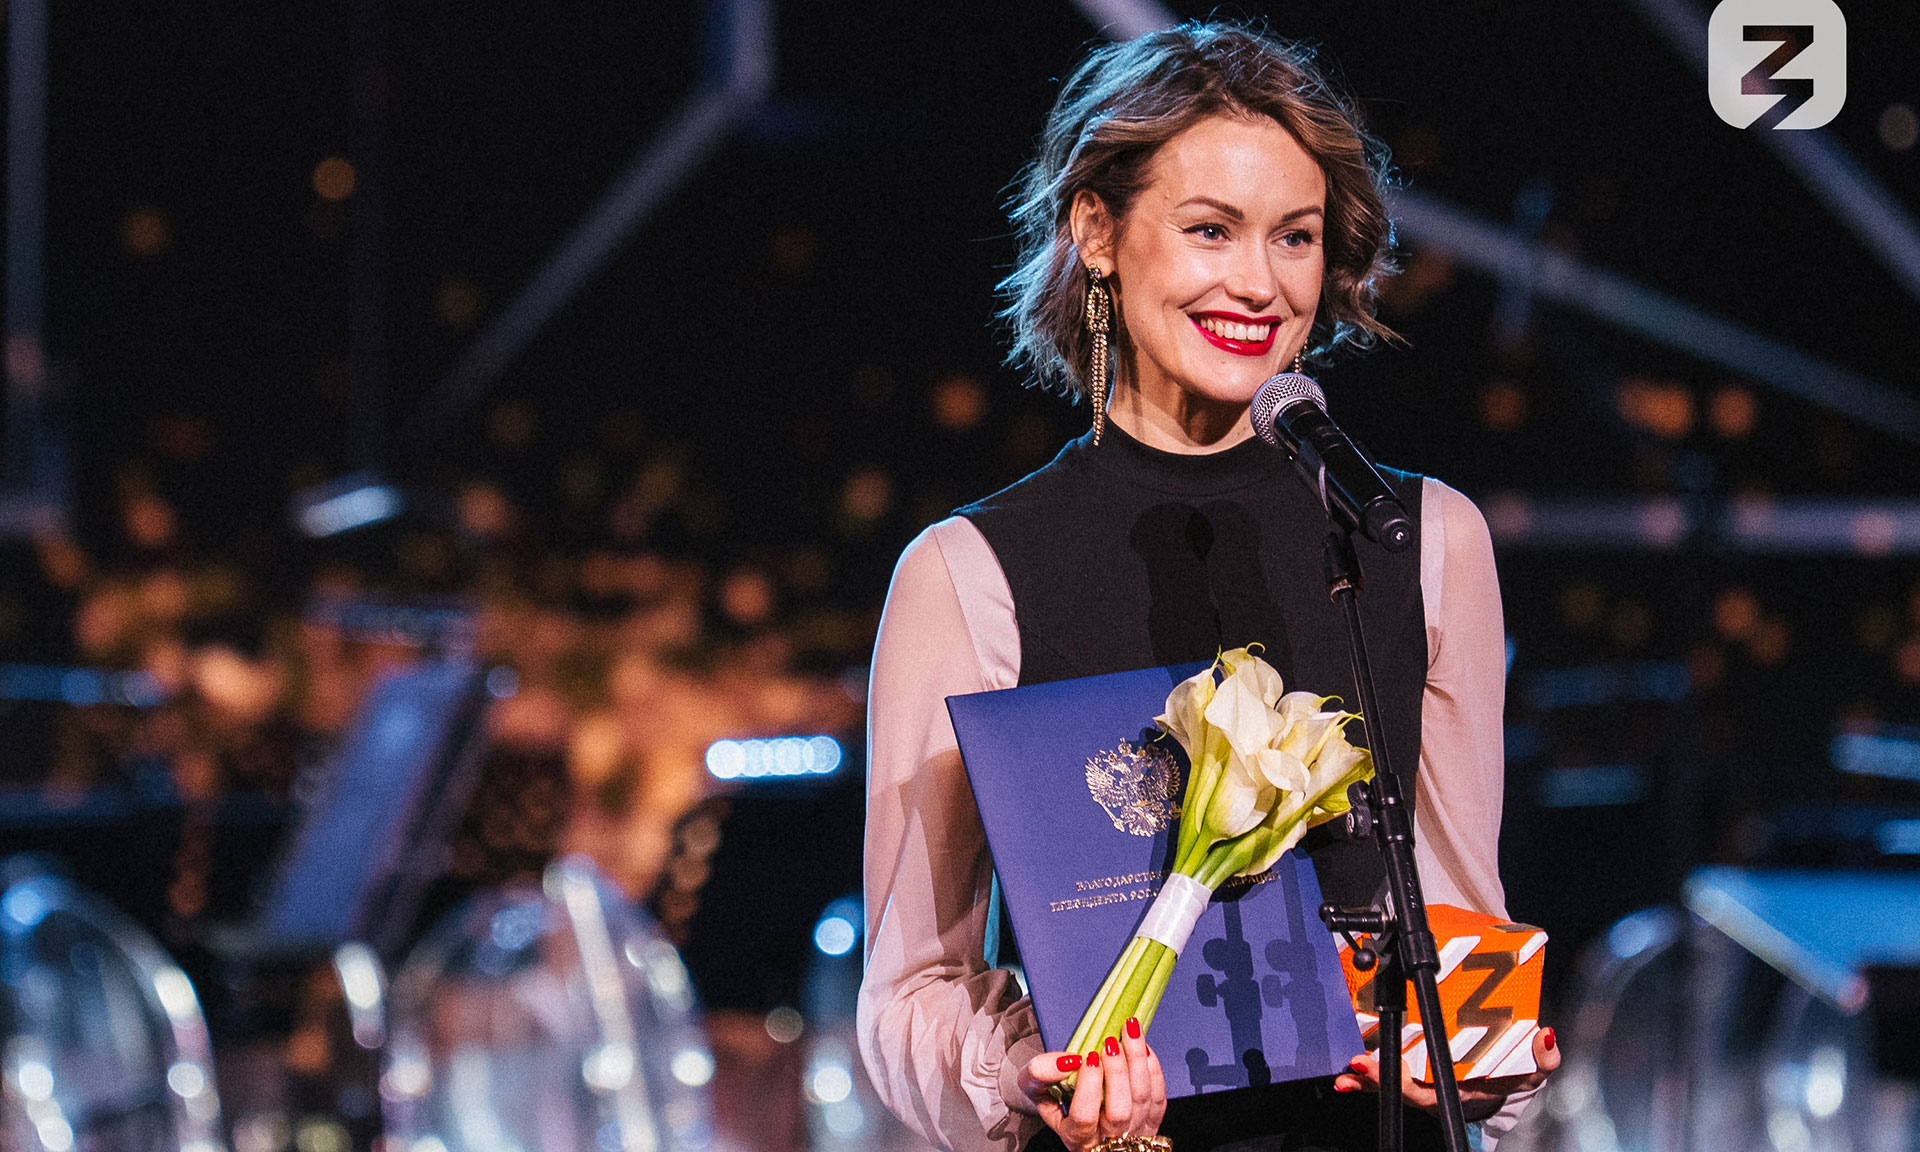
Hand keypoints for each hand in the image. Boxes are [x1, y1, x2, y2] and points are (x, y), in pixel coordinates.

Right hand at [1016, 1018, 1167, 1151]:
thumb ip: (1040, 1073)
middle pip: (1119, 1112)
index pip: (1084, 1118)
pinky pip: (1158, 1098)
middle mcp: (1106, 1140)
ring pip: (1143, 1101)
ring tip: (1130, 1031)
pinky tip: (1143, 1048)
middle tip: (1110, 1043)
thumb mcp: (1034, 1086)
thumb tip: (1068, 1061)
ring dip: (1138, 1062)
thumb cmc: (1054, 1096)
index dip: (1088, 1087)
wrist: (1073, 1106)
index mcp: (1075, 1136)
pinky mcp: (1150, 1121)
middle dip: (1117, 1073)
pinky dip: (1153, 1070)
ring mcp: (1132, 1133)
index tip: (1087, 1058)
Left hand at [1332, 1027, 1559, 1122]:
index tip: (1374, 1065)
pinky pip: (1391, 1070)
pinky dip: (1372, 1070)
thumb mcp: (1533, 1072)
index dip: (1395, 1078)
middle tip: (1356, 1064)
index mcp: (1452, 1091)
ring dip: (1367, 1076)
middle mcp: (1431, 1089)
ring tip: (1348, 1067)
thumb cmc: (1512, 1078)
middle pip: (1396, 1085)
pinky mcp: (1417, 1070)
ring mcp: (1421, 1081)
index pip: (1419, 1088)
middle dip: (1374, 1076)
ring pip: (1389, 1080)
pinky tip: (1353, 1065)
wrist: (1506, 1087)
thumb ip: (1542, 1058)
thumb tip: (1544, 1036)